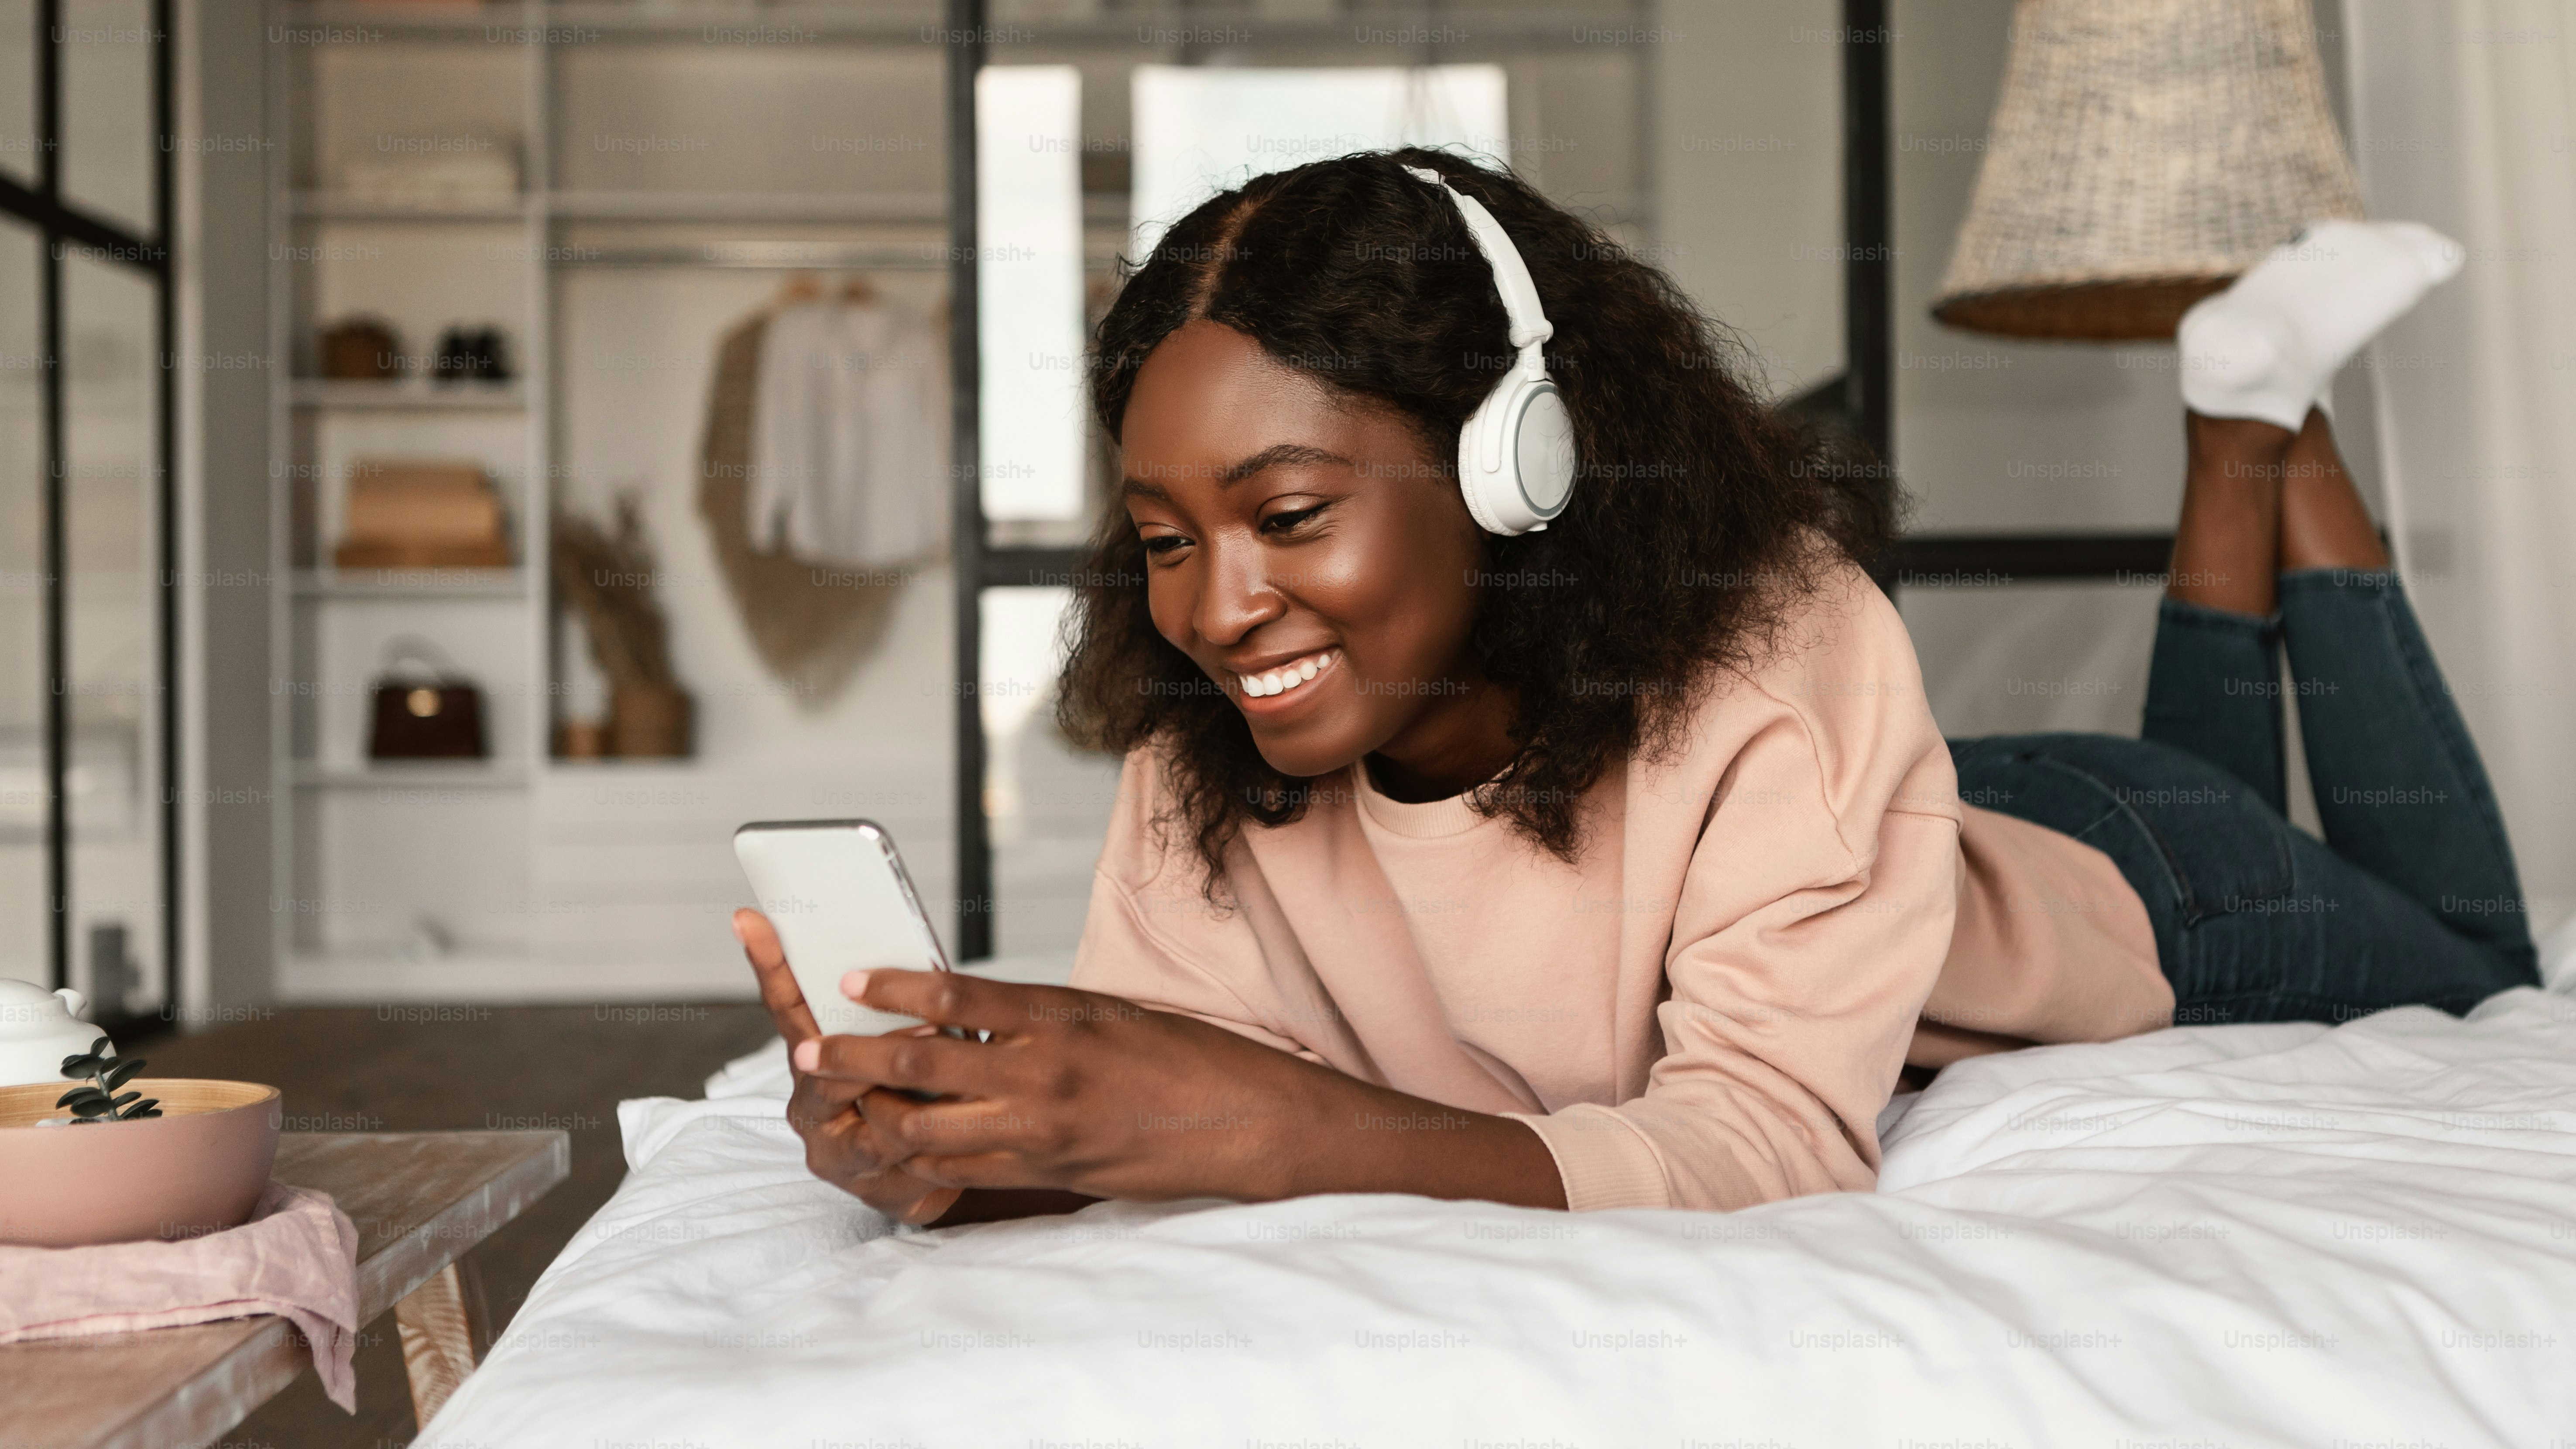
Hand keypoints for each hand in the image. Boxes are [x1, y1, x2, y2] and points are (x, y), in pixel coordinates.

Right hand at [732, 909, 960, 1224]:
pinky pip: (902, 1161)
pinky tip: (961, 1128)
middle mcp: (812, 1106)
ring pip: (870, 1119)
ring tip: (955, 1073)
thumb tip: (903, 961)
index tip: (750, 919)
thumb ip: (891, 1012)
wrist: (950, 1166)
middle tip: (927, 1028)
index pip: (787, 1005)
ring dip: (914, 1093)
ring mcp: (837, 1152)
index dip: (769, 964)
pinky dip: (933, 1140)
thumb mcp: (906, 1041)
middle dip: (877, 1049)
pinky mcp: (874, 1190)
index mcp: (809, 1060)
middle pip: (823, 1070)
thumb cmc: (924, 1091)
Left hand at [794, 968, 1351, 1202]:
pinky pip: (960, 1171)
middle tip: (805, 1051)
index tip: (846, 979)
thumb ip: (1031, 1016)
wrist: (1239, 1122)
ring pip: (926, 1130)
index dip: (890, 989)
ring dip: (875, 1117)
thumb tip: (960, 1012)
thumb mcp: (1102, 1012)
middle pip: (919, 1068)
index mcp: (1057, 1017)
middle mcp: (1041, 1074)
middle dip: (852, 1061)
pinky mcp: (1044, 1174)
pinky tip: (901, 1145)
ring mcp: (1039, 1131)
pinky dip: (921, 1158)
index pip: (953, 997)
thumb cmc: (1176, 1056)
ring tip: (842, 1103)